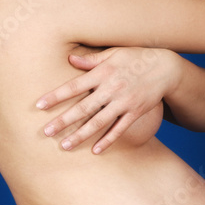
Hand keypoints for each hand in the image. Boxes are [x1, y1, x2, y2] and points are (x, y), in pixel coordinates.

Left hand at [36, 47, 176, 153]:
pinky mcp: (135, 113)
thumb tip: (70, 59)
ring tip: (64, 146)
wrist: (166, 68)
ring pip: (98, 122)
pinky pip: (119, 129)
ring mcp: (123, 103)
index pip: (74, 86)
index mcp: (102, 73)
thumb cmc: (136, 58)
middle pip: (83, 108)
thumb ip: (91, 60)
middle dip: (63, 121)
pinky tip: (95, 151)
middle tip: (45, 132)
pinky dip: (108, 140)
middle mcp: (111, 89)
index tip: (39, 106)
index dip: (56, 96)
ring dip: (80, 135)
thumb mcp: (114, 53)